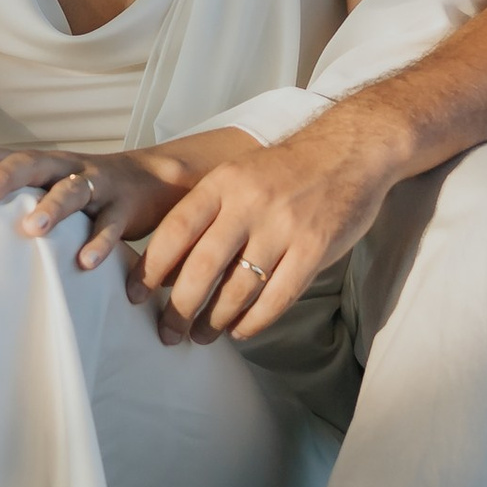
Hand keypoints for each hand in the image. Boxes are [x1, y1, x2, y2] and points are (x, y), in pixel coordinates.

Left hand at [0, 140, 192, 271]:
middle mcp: (64, 167)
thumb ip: (11, 199)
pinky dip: (98, 243)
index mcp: (40, 162)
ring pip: (72, 191)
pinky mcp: (125, 208)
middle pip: (31, 163)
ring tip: (32, 229)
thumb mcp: (47, 186)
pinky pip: (111, 226)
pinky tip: (85, 262)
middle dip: (4, 177)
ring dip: (51, 208)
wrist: (156, 180)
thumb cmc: (85, 190)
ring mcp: (97, 185)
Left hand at [129, 112, 396, 343]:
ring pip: (239, 288)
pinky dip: (254, 321)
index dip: (151, 266)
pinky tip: (240, 330)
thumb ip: (208, 212)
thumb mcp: (239, 175)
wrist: (350, 149)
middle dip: (180, 307)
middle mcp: (249, 203)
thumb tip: (170, 265)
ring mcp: (284, 227)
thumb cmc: (287, 169)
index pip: (176, 229)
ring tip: (203, 336)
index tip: (136, 294)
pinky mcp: (314, 248)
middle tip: (168, 331)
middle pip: (202, 266)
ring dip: (215, 320)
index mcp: (224, 183)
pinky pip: (277, 297)